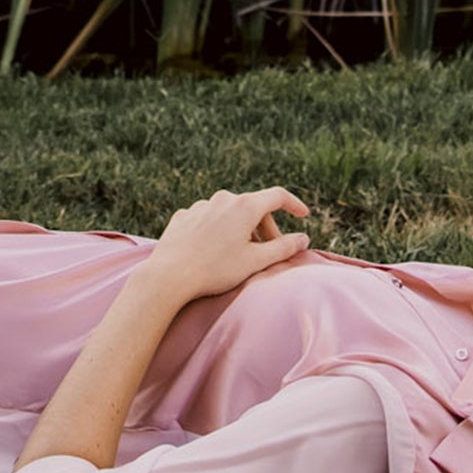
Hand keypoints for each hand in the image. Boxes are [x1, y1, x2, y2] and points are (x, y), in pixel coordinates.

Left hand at [144, 187, 311, 302]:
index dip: (293, 204)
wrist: (169, 275)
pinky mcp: (184, 216)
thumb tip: (303, 239)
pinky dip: (218, 231)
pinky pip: (209, 220)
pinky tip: (214, 252)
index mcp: (244, 206)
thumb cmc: (215, 270)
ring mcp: (201, 206)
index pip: (277, 196)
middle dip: (266, 228)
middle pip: (253, 207)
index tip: (303, 215)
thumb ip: (283, 248)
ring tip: (240, 255)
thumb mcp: (255, 262)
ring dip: (241, 230)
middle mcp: (223, 198)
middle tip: (269, 252)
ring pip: (230, 213)